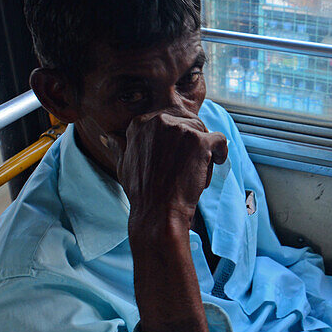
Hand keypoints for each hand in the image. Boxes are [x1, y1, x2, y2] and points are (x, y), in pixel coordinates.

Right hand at [115, 107, 228, 227]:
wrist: (158, 212)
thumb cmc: (142, 192)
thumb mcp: (123, 165)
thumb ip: (120, 146)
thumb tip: (110, 138)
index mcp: (141, 123)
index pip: (170, 119)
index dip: (177, 139)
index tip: (176, 156)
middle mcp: (159, 121)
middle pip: (189, 123)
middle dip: (192, 144)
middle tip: (185, 166)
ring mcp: (180, 129)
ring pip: (204, 132)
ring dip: (204, 151)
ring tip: (193, 171)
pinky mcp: (200, 141)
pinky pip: (220, 140)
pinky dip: (220, 153)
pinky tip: (213, 165)